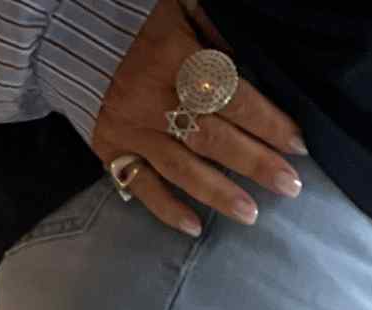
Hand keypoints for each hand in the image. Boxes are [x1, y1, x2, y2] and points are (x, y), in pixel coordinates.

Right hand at [92, 0, 306, 236]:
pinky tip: (194, 226)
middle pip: (213, 138)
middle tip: (289, 186)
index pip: (231, 95)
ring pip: (181, 168)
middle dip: (254, 163)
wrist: (74, 36)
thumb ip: (217, 32)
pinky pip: (140, 185)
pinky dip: (166, 208)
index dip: (266, 122)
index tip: (296, 144)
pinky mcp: (111, 149)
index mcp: (176, 59)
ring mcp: (132, 129)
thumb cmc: (140, 22)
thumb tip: (255, 61)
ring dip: (219, 193)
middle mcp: (154, 99)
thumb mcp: (182, 8)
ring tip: (251, 214)